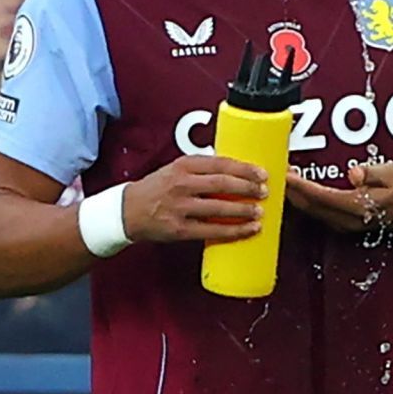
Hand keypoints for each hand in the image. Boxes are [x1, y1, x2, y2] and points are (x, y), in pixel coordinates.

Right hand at [121, 155, 267, 242]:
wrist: (128, 211)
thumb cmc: (156, 189)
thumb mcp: (176, 169)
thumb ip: (202, 169)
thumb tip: (237, 170)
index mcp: (183, 165)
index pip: (220, 163)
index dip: (244, 168)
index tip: (262, 173)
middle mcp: (181, 184)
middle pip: (222, 184)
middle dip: (248, 188)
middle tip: (264, 191)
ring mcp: (180, 207)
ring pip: (219, 207)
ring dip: (244, 210)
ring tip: (259, 211)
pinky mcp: (180, 228)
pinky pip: (212, 230)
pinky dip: (233, 230)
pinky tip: (248, 229)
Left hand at [286, 159, 392, 232]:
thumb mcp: (392, 175)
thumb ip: (371, 173)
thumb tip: (354, 174)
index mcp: (358, 207)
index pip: (323, 197)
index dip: (302, 187)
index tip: (287, 175)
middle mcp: (347, 220)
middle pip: (311, 207)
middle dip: (292, 191)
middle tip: (279, 171)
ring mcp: (343, 225)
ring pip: (311, 212)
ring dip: (296, 197)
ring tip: (285, 179)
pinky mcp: (341, 224)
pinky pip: (316, 213)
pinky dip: (304, 202)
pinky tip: (297, 191)